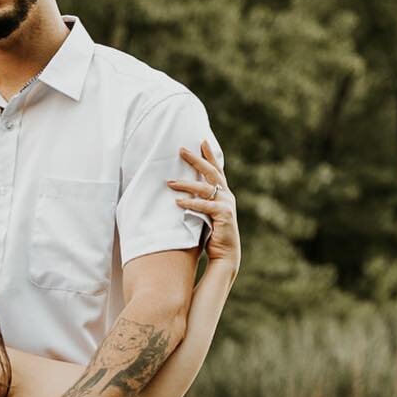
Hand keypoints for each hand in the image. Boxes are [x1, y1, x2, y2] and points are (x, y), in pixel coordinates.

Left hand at [167, 139, 239, 276]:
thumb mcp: (205, 214)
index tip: (202, 140)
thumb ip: (200, 202)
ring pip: (205, 188)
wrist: (225, 256)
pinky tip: (178, 202)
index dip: (210, 155)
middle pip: (211, 172)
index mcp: (224, 194)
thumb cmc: (212, 236)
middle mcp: (227, 196)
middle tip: (181, 150)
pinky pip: (205, 206)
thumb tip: (183, 193)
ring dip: (186, 184)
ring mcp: (227, 204)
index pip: (216, 170)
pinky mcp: (224, 215)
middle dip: (196, 159)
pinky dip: (191, 203)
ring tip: (170, 182)